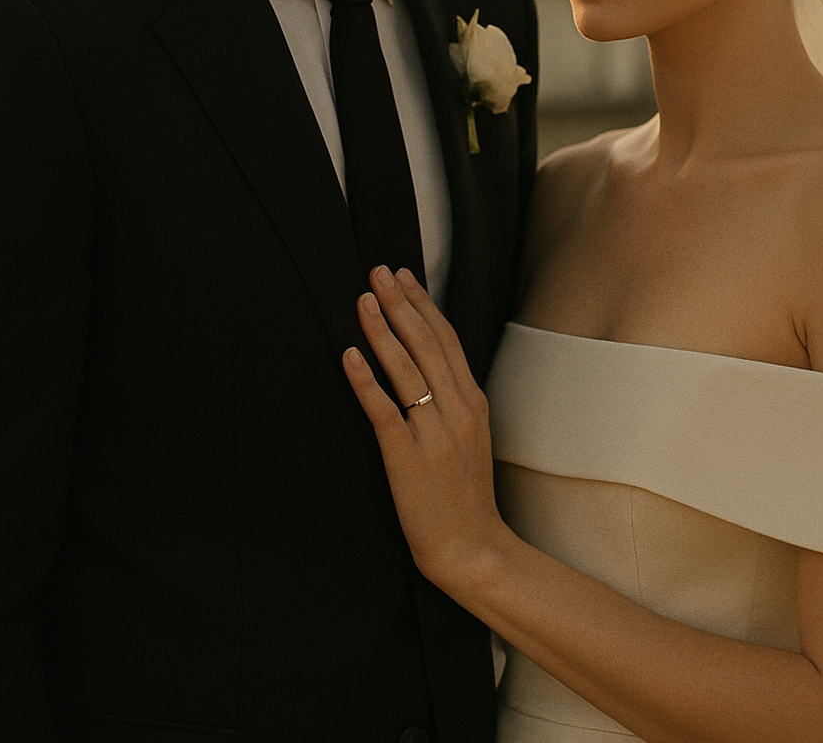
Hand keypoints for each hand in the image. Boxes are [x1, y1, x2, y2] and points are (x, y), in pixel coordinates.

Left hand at [343, 266, 511, 600]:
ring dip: (382, 331)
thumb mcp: (471, 437)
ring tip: (362, 301)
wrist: (472, 549)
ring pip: (406, 370)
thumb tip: (427, 366)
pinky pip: (384, 411)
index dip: (423, 304)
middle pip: (426, 344)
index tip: (404, 276)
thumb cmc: (466, 496)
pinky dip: (366, 380)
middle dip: (400, 304)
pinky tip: (349, 356)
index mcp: (473, 402)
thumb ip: (453, 401)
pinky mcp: (408, 458)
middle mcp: (457, 410)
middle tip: (378, 272)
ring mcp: (434, 433)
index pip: (446, 340)